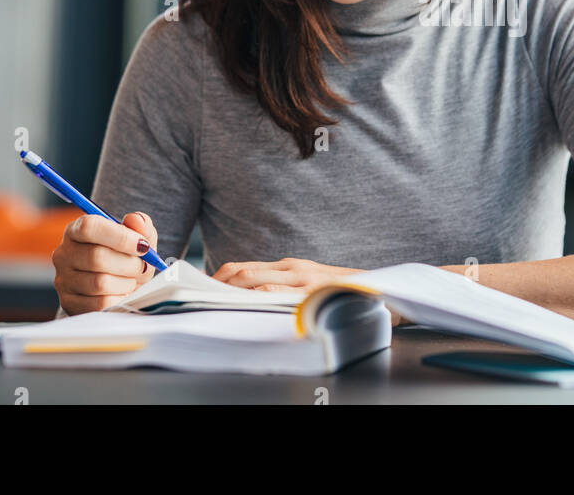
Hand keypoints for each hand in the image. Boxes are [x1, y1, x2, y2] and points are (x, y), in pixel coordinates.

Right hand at [52, 211, 157, 314]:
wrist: (118, 287)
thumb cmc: (125, 258)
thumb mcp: (138, 238)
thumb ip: (140, 225)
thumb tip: (136, 220)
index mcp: (76, 230)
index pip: (89, 227)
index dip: (120, 236)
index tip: (143, 246)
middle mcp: (64, 254)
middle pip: (97, 257)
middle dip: (129, 264)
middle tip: (142, 267)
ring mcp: (63, 280)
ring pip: (99, 283)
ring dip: (126, 282)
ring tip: (132, 280)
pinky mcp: (69, 303)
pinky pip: (100, 303)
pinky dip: (119, 299)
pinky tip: (123, 292)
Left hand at [213, 258, 404, 326]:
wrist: (380, 290)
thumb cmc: (341, 293)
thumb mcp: (308, 285)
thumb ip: (283, 288)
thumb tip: (248, 301)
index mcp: (287, 267)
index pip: (241, 269)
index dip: (216, 279)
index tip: (196, 292)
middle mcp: (292, 268)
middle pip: (241, 272)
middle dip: (214, 286)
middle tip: (193, 299)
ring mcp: (302, 279)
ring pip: (254, 281)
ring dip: (228, 291)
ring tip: (207, 302)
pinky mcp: (311, 291)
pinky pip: (277, 293)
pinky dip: (255, 299)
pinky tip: (242, 308)